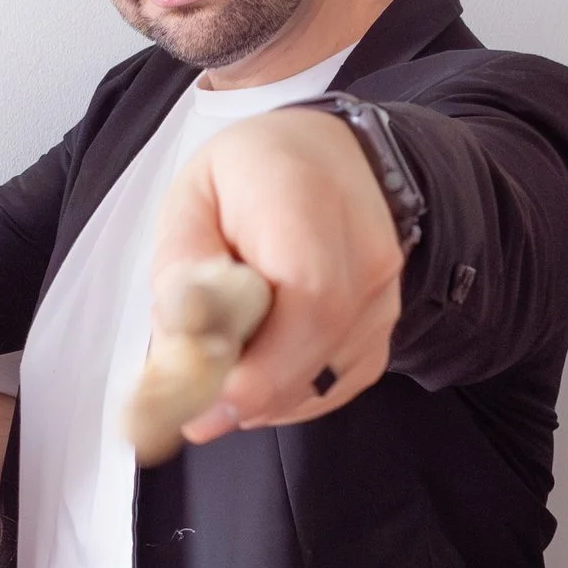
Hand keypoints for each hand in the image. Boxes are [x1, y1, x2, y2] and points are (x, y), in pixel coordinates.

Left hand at [147, 109, 402, 442]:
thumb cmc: (247, 179)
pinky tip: (262, 374)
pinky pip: (343, 383)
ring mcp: (385, 290)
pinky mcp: (386, 323)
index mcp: (308, 201)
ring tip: (227, 372)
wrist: (322, 156)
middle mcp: (365, 248)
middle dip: (255, 393)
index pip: (310, 298)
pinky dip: (296, 395)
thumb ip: (182, 273)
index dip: (264, 365)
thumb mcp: (190, 204)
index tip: (212, 399)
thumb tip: (184, 345)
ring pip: (332, 374)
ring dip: (271, 396)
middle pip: (322, 345)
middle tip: (201, 411)